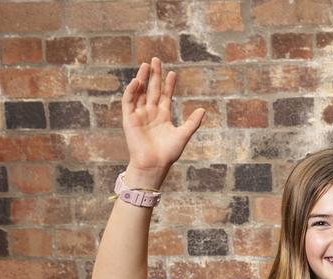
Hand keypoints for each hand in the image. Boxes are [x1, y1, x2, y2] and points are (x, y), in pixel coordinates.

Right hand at [121, 57, 204, 186]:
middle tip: (155, 59)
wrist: (154, 164)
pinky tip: (137, 82)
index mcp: (163, 115)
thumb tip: (203, 109)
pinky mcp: (129, 119)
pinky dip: (131, 91)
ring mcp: (139, 114)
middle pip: (152, 89)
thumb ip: (192, 122)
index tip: (173, 73)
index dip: (169, 84)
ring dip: (141, 79)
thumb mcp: (183, 135)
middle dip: (154, 75)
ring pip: (140, 92)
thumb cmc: (168, 153)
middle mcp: (151, 112)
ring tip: (145, 65)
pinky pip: (129, 102)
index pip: (165, 95)